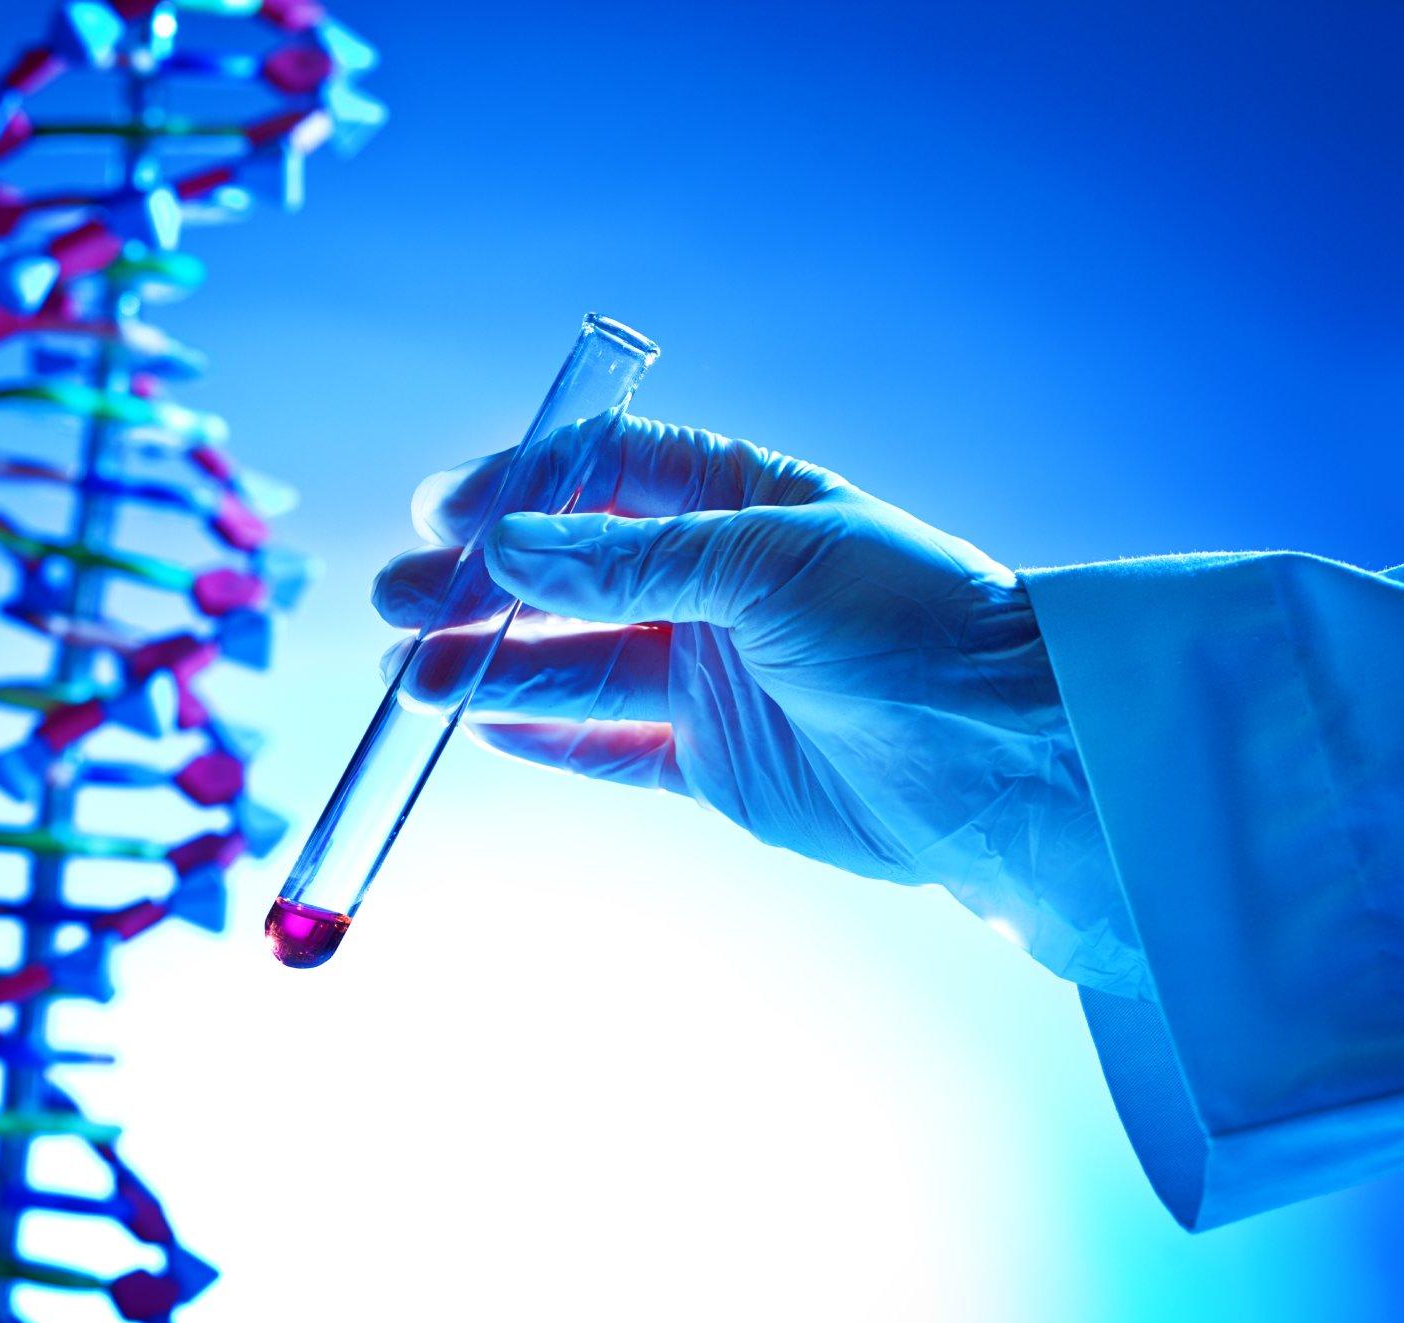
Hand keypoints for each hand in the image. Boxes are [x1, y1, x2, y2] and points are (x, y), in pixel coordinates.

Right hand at [372, 415, 1146, 996]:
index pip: (605, 478)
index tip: (442, 515)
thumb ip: (630, 562)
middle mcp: (717, 585)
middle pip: (569, 579)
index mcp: (742, 503)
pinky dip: (544, 737)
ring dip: (489, 665)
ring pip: (573, 666)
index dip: (520, 490)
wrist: (1009, 755)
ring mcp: (712, 675)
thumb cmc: (918, 624)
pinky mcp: (715, 762)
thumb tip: (507, 549)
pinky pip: (608, 746)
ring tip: (407, 672)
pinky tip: (481, 723)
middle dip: (479, 588)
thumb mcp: (767, 564)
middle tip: (394, 601)